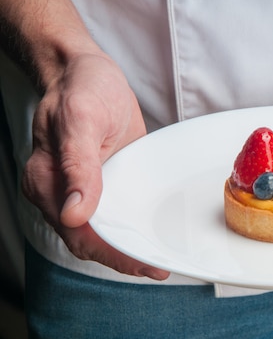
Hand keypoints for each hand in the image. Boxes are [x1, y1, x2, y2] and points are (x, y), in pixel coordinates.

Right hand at [22, 52, 169, 279]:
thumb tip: (74, 214)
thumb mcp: (81, 120)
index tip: (144, 264)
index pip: (79, 234)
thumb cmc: (81, 89)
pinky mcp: (100, 181)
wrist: (87, 72)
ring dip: (128, 247)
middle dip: (123, 258)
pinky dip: (130, 226)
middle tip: (159, 266)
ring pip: (102, 231)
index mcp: (48, 182)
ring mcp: (81, 189)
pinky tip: (150, 231)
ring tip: (159, 257)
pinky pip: (113, 211)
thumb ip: (77, 167)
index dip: (112, 253)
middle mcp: (60, 193)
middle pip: (90, 240)